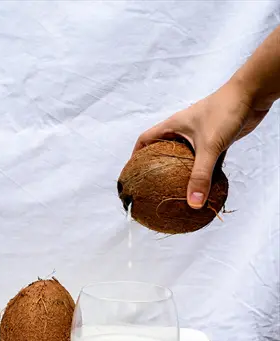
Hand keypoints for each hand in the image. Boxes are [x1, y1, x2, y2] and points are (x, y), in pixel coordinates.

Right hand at [132, 79, 268, 208]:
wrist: (252, 94)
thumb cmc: (225, 111)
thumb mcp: (209, 146)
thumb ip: (201, 176)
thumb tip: (193, 203)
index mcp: (172, 126)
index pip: (145, 140)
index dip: (135, 156)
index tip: (132, 173)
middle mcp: (182, 131)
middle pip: (162, 151)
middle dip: (156, 168)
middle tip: (152, 187)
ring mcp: (198, 136)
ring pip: (183, 157)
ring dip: (179, 172)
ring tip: (174, 191)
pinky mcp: (214, 140)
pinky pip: (202, 160)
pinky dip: (201, 172)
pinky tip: (203, 187)